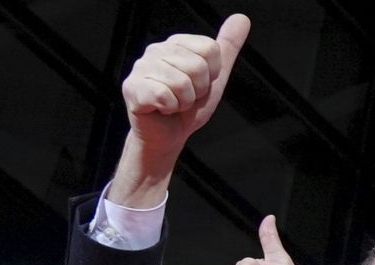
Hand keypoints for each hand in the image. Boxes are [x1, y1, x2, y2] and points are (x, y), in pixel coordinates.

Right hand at [123, 14, 249, 156]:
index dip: (211, 75)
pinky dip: (170, 109)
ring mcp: (141, 67)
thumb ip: (227, 48)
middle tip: (185, 98)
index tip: (198, 85)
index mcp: (177, 44)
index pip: (211, 50)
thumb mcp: (215, 77)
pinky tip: (161, 109)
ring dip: (183, 102)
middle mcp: (156, 49)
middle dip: (198, 91)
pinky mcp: (132, 87)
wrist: (168, 136)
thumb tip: (242, 18)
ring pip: (181, 83)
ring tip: (173, 104)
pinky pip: (164, 96)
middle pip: (197, 66)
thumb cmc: (188, 108)